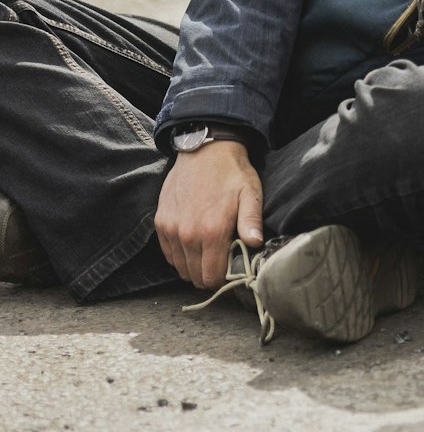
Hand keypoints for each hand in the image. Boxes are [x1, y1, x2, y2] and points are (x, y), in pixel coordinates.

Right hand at [156, 142, 262, 287]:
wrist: (204, 151)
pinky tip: (194, 246)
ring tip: (209, 255)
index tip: (231, 272)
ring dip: (194, 267)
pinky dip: (180, 256)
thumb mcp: (251, 194)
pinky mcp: (160, 223)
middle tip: (222, 265)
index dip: (223, 280)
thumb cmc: (232, 173)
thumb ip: (251, 221)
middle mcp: (187, 235)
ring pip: (180, 267)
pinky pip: (168, 253)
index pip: (212, 276)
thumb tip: (255, 244)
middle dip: (209, 276)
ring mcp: (171, 229)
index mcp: (211, 232)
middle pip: (195, 276)